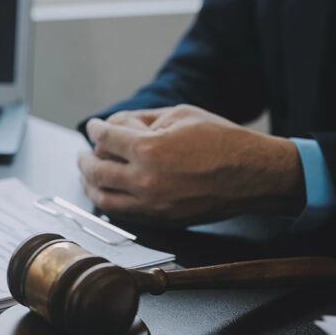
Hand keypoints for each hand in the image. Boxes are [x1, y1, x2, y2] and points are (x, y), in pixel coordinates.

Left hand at [77, 104, 305, 225]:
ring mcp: (151, 205)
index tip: (94, 127)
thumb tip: (115, 126)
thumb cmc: (221, 140)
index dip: (95, 129)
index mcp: (149, 150)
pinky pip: (122, 213)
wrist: (253, 175)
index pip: (105, 139)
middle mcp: (145, 181)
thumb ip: (141, 120)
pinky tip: (107, 190)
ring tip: (87, 174)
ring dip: (89, 185)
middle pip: (96, 171)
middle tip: (82, 153)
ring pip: (103, 198)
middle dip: (85, 159)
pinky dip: (108, 201)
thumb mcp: (180, 115)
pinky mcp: (160, 219)